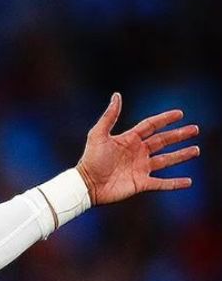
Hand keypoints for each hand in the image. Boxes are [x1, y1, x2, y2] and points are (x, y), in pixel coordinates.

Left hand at [75, 92, 198, 205]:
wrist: (86, 185)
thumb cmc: (90, 159)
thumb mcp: (98, 135)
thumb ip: (109, 116)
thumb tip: (117, 95)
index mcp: (129, 140)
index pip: (151, 126)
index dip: (165, 119)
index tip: (180, 113)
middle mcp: (137, 153)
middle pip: (163, 141)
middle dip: (179, 135)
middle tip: (195, 129)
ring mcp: (140, 168)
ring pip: (166, 160)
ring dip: (181, 155)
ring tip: (196, 150)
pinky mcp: (140, 184)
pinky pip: (162, 183)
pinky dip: (175, 183)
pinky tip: (188, 182)